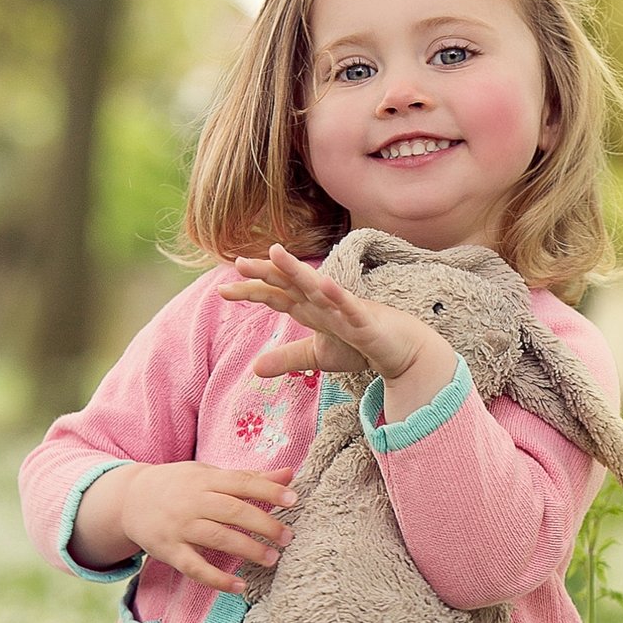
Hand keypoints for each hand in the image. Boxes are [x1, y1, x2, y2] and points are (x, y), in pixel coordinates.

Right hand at [117, 461, 298, 594]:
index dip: (268, 491)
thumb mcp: (210, 475)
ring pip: (217, 538)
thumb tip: (289, 474)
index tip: (294, 499)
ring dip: (247, 549)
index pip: (241, 483)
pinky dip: (217, 579)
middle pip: (233, 511)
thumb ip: (250, 478)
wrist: (128, 499)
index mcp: (205, 480)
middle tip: (288, 537)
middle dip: (264, 525)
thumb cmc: (180, 486)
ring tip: (272, 559)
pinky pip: (194, 567)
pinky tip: (239, 586)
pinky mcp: (168, 551)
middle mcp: (192, 502)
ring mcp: (179, 527)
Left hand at [217, 242, 444, 383]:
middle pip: (289, 283)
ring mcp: (343, 308)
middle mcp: (323, 302)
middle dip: (265, 272)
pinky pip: (349, 306)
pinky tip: (323, 284)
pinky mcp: (365, 319)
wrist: (400, 350)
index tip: (222, 290)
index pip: (275, 295)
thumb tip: (254, 369)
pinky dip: (336, 295)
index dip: (250, 291)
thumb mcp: (317, 355)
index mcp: (310, 308)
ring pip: (316, 286)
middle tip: (238, 263)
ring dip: (296, 270)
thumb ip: (287, 358)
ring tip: (275, 253)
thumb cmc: (360, 347)